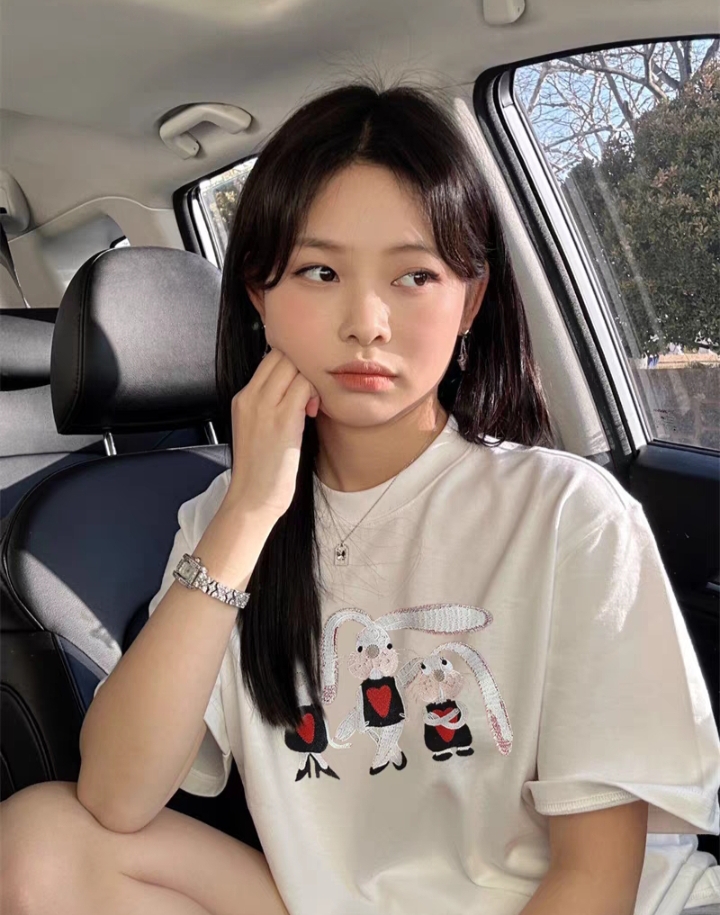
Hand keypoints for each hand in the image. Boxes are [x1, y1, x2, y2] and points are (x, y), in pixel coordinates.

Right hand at [225, 347, 320, 520]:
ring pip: (296, 366)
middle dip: (303, 367)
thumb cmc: (262, 469)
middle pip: (283, 355)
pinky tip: (313, 413)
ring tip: (311, 406)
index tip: (301, 384)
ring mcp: (265, 406)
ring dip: (311, 380)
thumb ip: (270, 403)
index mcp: (242, 398)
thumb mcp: (257, 427)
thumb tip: (296, 385)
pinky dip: (316, 393)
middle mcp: (250, 397)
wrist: (253, 498)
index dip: (292, 363)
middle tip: (310, 393)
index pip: (270, 357)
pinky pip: (306, 386)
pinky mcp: (284, 419)